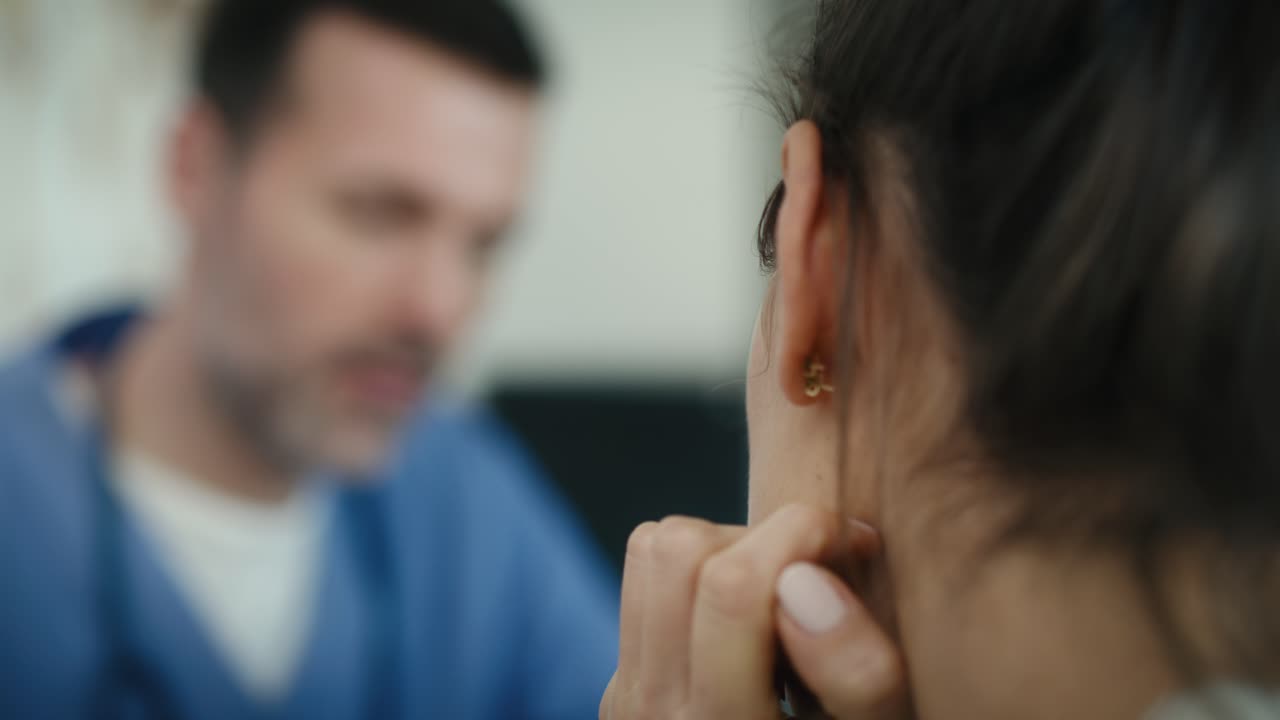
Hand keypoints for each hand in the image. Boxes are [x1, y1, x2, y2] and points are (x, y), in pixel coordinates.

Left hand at [600, 504, 909, 719]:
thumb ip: (856, 680)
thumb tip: (803, 580)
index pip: (730, 589)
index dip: (804, 534)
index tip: (856, 545)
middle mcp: (656, 716)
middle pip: (678, 552)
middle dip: (762, 536)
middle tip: (820, 573)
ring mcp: (629, 702)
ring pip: (651, 554)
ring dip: (722, 547)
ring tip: (782, 596)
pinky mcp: (624, 690)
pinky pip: (644, 586)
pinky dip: (696, 574)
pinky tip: (748, 624)